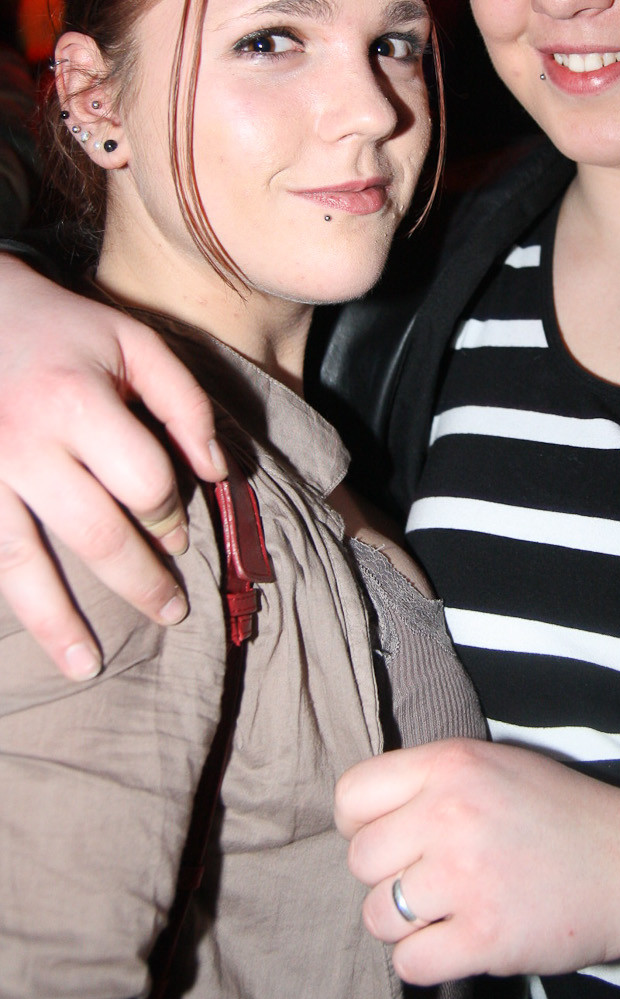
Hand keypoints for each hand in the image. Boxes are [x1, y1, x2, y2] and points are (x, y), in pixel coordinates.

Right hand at [0, 256, 223, 677]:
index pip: (143, 482)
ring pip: (23, 562)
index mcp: (78, 401)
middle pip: (95, 531)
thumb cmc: (65, 332)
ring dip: (60, 621)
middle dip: (139, 580)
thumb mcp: (134, 344)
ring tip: (91, 666)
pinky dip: (13, 601)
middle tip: (172, 611)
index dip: (171, 514)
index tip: (178, 532)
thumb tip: (220, 473)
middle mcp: (26, 442)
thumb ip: (185, 404)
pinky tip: (40, 640)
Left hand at [335, 737, 619, 985]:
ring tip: (446, 912)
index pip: (351, 796)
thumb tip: (367, 815)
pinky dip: (427, 961)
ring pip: (377, 915)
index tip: (388, 839)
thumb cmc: (559, 813)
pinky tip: (459, 940)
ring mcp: (466, 877)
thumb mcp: (494, 766)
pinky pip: (409, 963)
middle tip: (428, 881)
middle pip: (360, 860)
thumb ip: (432, 779)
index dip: (359, 825)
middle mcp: (451, 814)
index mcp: (451, 763)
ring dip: (404, 924)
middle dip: (386, 877)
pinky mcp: (485, 936)